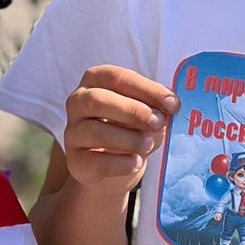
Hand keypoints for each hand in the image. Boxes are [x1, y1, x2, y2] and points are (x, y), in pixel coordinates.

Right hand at [63, 65, 178, 194]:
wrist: (115, 167)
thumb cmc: (132, 129)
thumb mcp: (146, 113)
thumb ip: (156, 107)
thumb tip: (171, 105)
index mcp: (96, 80)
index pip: (117, 77)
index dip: (146, 89)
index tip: (171, 103)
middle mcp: (78, 102)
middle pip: (97, 100)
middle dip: (132, 111)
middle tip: (158, 122)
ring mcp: (73, 132)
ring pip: (95, 131)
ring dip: (128, 138)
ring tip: (148, 145)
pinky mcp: (75, 161)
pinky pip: (95, 162)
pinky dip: (120, 163)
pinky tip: (136, 163)